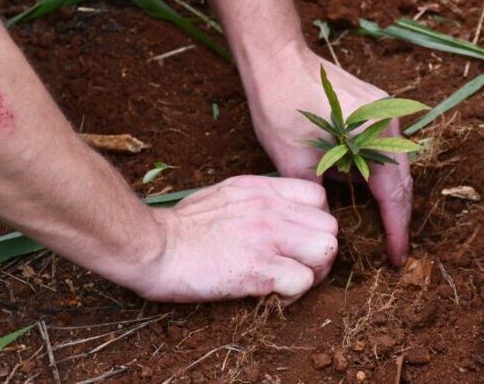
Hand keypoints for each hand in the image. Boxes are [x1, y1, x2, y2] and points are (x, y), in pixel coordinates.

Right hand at [131, 176, 337, 302]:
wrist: (153, 246)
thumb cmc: (180, 226)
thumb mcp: (224, 195)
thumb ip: (254, 200)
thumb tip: (272, 214)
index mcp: (262, 189)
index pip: (318, 197)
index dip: (315, 222)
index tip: (299, 238)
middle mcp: (272, 209)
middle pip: (330, 227)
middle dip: (320, 251)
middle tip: (298, 265)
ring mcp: (269, 238)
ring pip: (326, 251)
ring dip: (313, 271)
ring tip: (289, 279)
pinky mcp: (260, 269)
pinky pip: (303, 282)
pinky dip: (294, 293)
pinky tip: (272, 293)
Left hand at [239, 43, 412, 265]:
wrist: (276, 59)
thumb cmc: (280, 109)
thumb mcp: (297, 165)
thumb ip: (322, 199)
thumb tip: (333, 225)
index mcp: (374, 139)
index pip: (393, 197)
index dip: (395, 231)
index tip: (397, 258)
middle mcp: (389, 122)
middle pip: (400, 180)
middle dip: (395, 214)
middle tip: (391, 245)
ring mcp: (386, 108)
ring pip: (393, 162)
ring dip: (385, 190)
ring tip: (377, 221)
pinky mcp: (376, 102)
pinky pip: (383, 143)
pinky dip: (376, 167)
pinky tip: (363, 185)